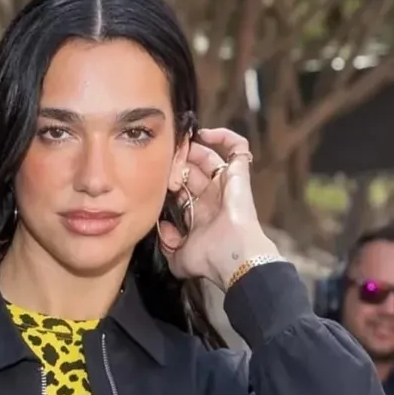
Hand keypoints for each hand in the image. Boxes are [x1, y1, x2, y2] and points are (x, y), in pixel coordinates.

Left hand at [157, 127, 280, 289]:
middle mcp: (211, 198)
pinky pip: (237, 147)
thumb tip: (162, 226)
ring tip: (178, 148)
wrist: (231, 257)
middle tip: (164, 160)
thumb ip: (167, 244)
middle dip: (175, 164)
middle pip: (190, 171)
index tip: (154, 176)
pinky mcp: (239, 174)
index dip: (166, 180)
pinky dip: (224, 136)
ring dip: (191, 150)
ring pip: (207, 157)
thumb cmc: (208, 260)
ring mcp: (226, 185)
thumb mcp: (178, 258)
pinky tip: (205, 134)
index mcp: (198, 215)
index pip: (180, 190)